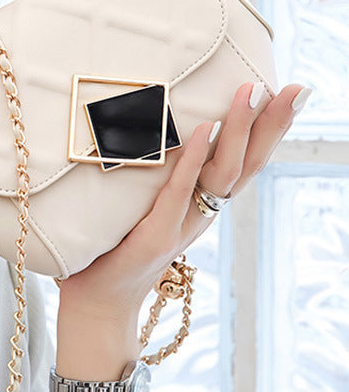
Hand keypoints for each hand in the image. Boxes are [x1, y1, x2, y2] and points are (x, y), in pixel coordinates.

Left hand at [57, 82, 310, 324]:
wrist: (99, 303)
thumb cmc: (116, 248)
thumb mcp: (143, 205)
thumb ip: (154, 173)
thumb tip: (141, 123)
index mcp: (202, 206)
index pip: (244, 162)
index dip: (268, 130)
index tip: (288, 91)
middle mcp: (200, 214)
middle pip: (246, 165)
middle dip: (270, 125)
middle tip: (293, 87)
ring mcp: (181, 225)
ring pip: (222, 174)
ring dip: (238, 131)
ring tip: (251, 94)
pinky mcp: (156, 235)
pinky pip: (178, 192)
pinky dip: (192, 160)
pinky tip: (205, 130)